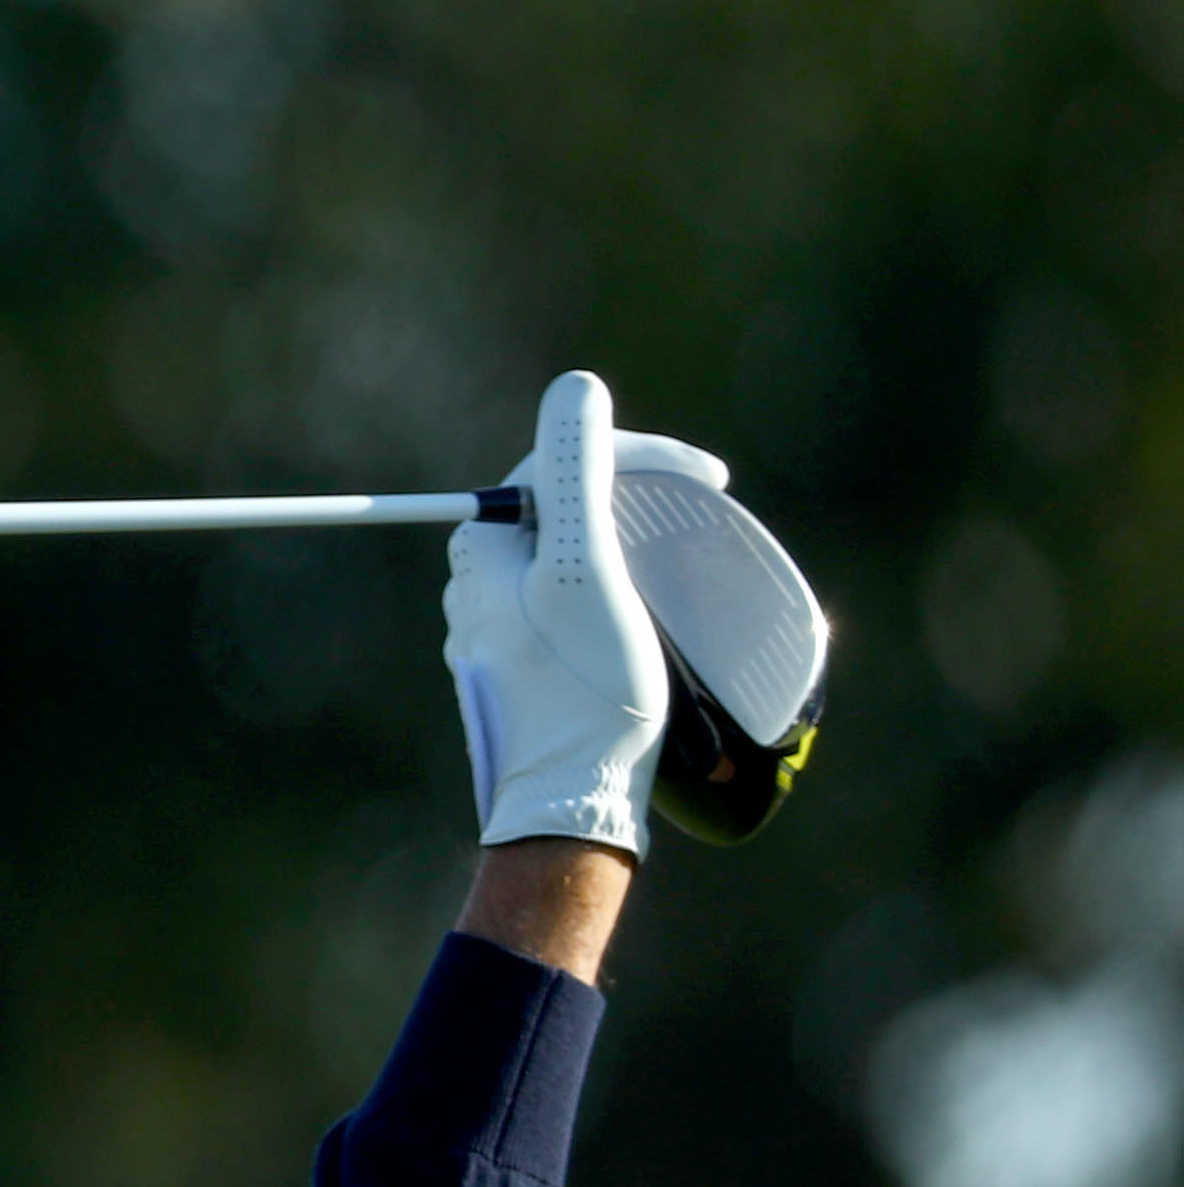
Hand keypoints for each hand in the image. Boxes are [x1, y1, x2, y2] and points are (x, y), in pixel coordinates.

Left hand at [442, 370, 667, 855]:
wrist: (573, 798)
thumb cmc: (584, 686)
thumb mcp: (583, 568)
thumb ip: (575, 475)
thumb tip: (576, 387)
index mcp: (482, 549)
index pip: (560, 462)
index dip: (638, 455)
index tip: (708, 478)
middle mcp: (477, 584)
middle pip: (567, 507)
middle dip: (636, 498)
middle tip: (700, 511)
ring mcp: (499, 628)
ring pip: (572, 555)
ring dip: (631, 545)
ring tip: (682, 559)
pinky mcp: (528, 667)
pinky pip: (575, 603)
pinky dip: (621, 593)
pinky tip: (653, 614)